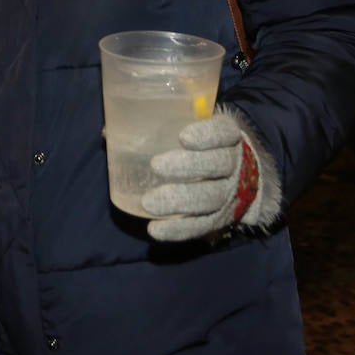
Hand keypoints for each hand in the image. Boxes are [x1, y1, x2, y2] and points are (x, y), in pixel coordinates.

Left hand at [141, 110, 264, 241]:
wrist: (246, 173)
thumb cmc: (206, 142)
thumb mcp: (196, 124)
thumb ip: (162, 124)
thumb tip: (109, 132)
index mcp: (230, 135)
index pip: (224, 133)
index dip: (206, 135)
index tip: (184, 136)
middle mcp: (235, 164)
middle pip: (217, 165)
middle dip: (188, 166)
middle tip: (156, 166)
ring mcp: (230, 194)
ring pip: (209, 198)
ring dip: (179, 202)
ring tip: (149, 203)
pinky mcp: (222, 218)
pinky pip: (202, 226)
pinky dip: (179, 230)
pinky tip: (155, 230)